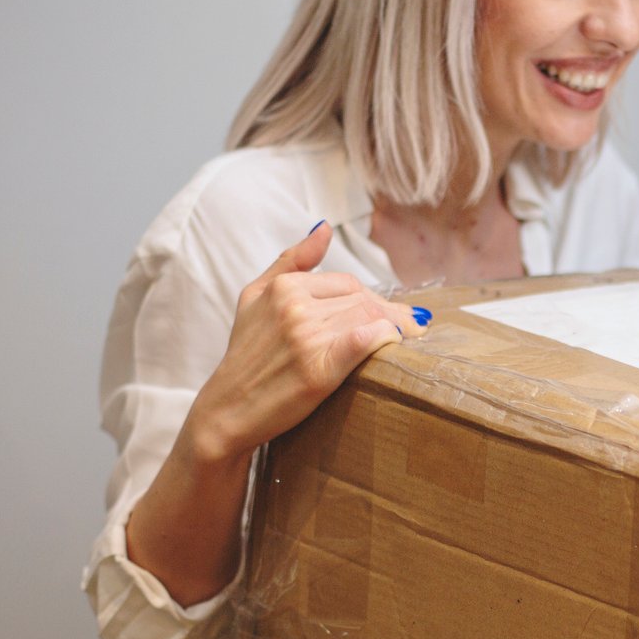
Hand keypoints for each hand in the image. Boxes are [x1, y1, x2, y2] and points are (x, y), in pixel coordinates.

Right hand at [184, 221, 428, 463]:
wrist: (227, 410)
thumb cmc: (245, 357)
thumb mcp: (254, 297)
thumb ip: (290, 260)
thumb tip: (324, 228)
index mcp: (284, 286)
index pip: (347, 283)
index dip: (373, 299)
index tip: (389, 315)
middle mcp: (295, 306)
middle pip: (362, 300)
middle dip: (390, 314)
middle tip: (410, 328)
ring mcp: (306, 336)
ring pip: (369, 318)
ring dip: (395, 328)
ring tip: (409, 338)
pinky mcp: (319, 368)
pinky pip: (366, 339)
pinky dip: (386, 338)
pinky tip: (394, 345)